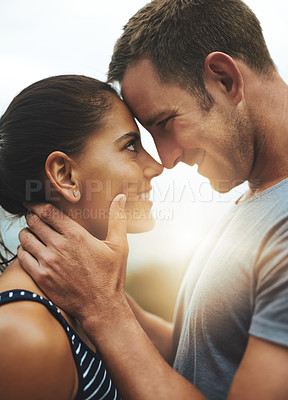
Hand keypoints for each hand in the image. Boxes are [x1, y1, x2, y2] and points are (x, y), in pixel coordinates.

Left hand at [17, 194, 127, 323]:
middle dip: (31, 217)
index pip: (47, 212)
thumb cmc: (111, 276)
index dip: (36, 204)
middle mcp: (59, 246)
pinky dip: (23, 250)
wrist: (101, 307)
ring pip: (25, 238)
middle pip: (34, 222)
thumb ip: (117, 219)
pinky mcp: (41, 278)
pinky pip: (22, 257)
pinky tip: (29, 250)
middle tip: (33, 217)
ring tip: (31, 233)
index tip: (32, 203)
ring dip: (26, 233)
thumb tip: (121, 197)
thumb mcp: (119, 246)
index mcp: (76, 235)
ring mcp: (48, 263)